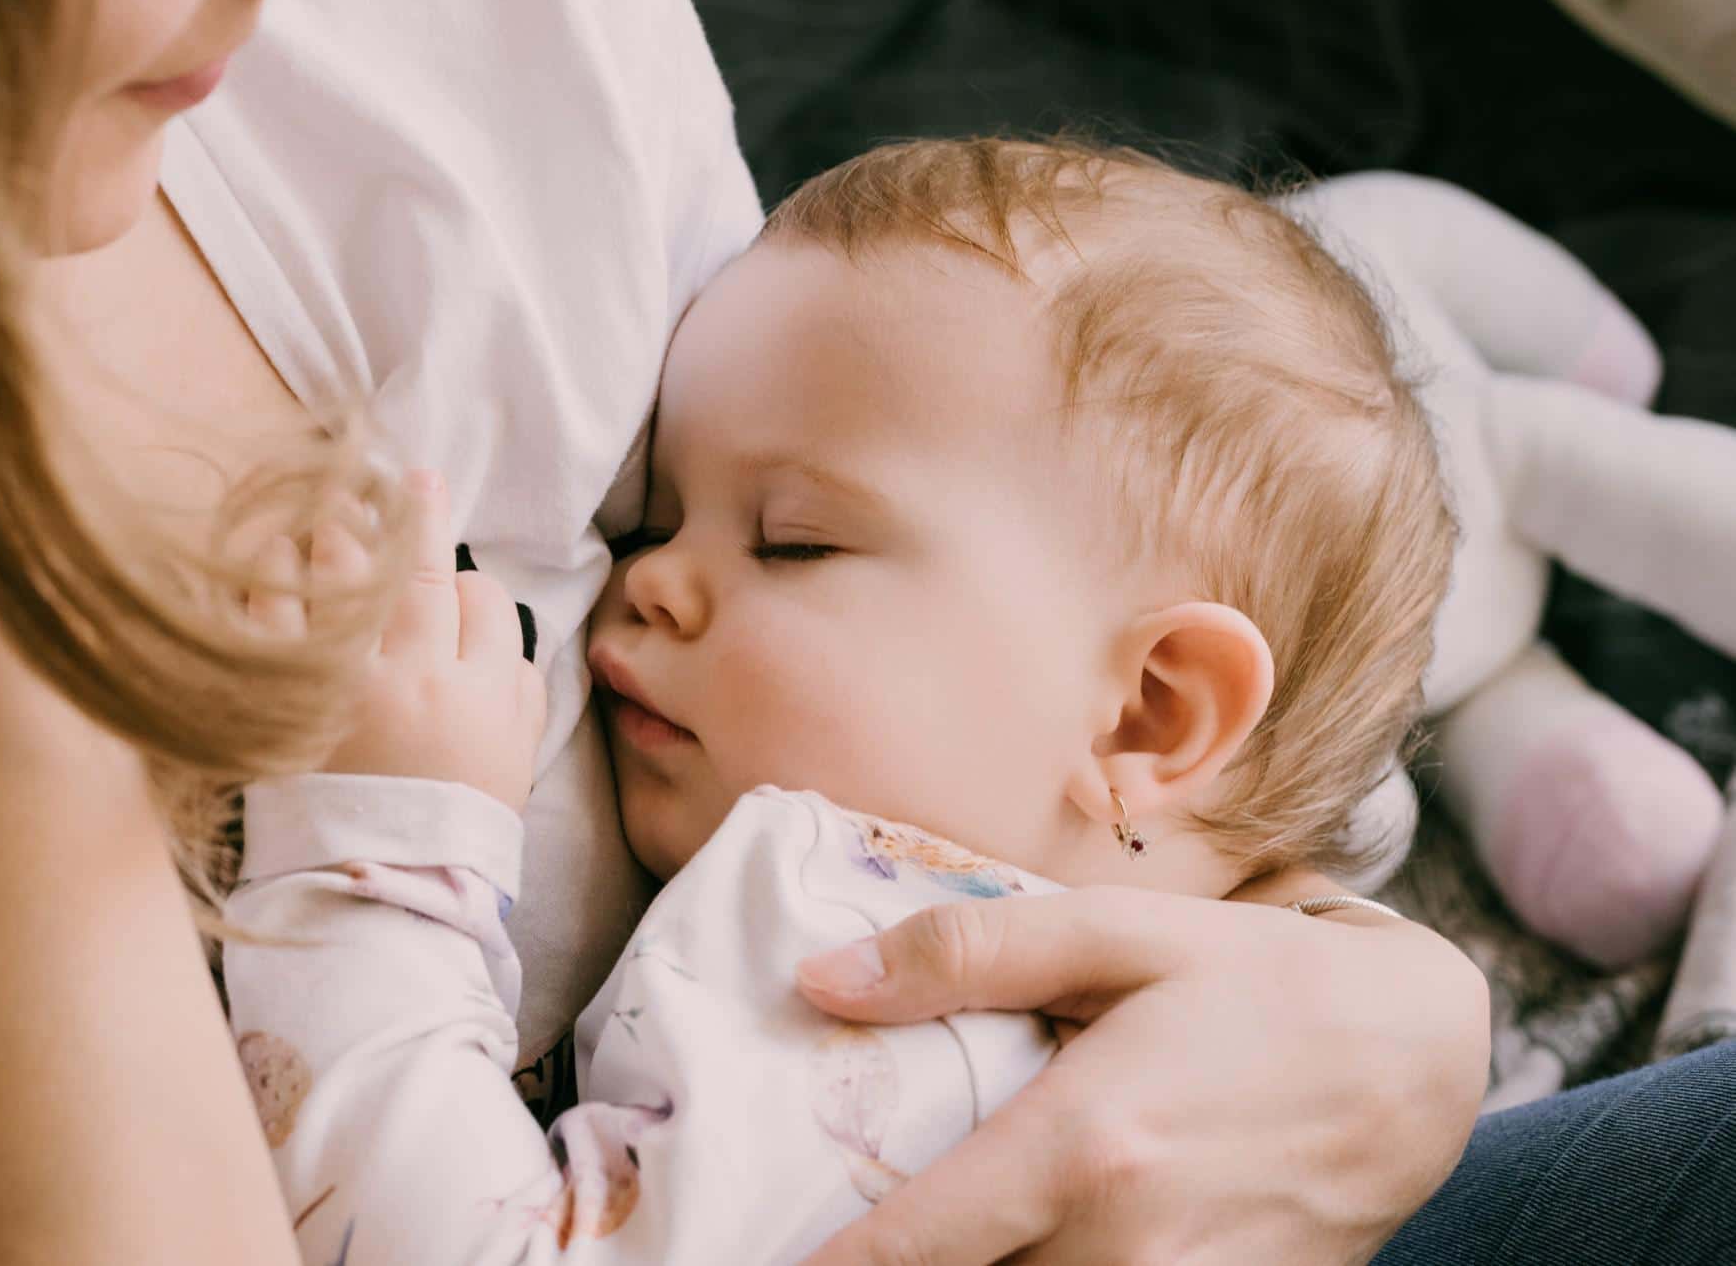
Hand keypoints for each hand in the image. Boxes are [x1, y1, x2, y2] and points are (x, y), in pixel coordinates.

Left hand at [247, 470, 545, 810]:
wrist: (380, 892)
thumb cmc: (454, 831)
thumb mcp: (516, 765)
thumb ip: (523, 694)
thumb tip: (504, 637)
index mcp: (481, 694)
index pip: (483, 602)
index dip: (470, 585)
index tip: (454, 589)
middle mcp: (419, 678)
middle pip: (420, 572)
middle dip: (419, 514)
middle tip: (412, 477)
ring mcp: (350, 687)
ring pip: (347, 580)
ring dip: (342, 532)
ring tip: (336, 504)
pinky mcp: (290, 704)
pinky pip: (275, 619)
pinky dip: (273, 577)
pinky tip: (274, 550)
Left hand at [793, 886, 1488, 1264]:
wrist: (1413, 1062)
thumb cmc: (1254, 984)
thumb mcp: (1118, 935)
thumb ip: (967, 952)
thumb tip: (821, 982)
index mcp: (1084, 1148)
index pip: (909, 1250)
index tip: (756, 1258)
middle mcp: (1129, 1249)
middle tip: (837, 1238)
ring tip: (922, 1238)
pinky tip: (1023, 1246)